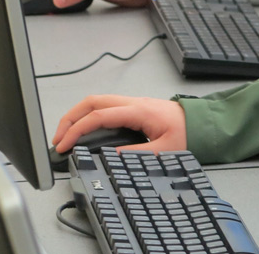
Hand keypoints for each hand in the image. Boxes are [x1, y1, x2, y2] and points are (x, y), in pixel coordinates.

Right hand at [52, 94, 186, 153]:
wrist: (201, 121)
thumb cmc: (187, 131)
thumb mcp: (164, 149)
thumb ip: (137, 153)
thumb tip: (110, 156)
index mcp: (138, 111)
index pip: (98, 116)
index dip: (77, 130)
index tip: (63, 145)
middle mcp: (132, 103)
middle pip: (91, 102)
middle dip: (69, 118)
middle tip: (57, 139)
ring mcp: (132, 103)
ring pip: (96, 102)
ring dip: (77, 116)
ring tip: (66, 136)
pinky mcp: (133, 108)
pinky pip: (104, 107)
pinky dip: (88, 116)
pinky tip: (84, 130)